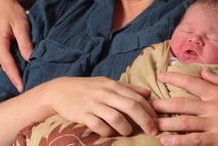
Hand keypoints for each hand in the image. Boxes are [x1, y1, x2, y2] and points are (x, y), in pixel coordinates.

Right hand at [0, 0, 33, 91]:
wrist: (0, 1)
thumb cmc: (11, 11)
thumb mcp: (21, 25)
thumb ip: (25, 42)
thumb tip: (30, 58)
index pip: (6, 66)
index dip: (14, 79)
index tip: (21, 89)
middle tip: (8, 99)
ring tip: (8, 94)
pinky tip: (7, 81)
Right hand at [43, 76, 158, 136]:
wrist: (59, 91)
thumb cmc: (88, 88)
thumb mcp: (107, 84)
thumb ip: (128, 89)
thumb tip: (147, 94)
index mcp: (113, 85)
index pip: (137, 97)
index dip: (150, 110)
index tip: (157, 121)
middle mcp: (105, 93)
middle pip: (131, 106)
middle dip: (145, 120)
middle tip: (153, 131)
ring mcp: (93, 103)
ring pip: (116, 117)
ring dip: (126, 127)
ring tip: (128, 132)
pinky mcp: (82, 114)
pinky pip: (98, 125)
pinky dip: (107, 131)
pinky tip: (110, 133)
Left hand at [152, 70, 217, 145]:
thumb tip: (203, 72)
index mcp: (217, 92)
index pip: (191, 82)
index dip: (173, 78)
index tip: (159, 76)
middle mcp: (213, 106)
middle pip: (181, 103)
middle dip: (162, 103)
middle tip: (145, 104)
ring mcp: (214, 124)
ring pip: (184, 122)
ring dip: (165, 123)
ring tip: (150, 123)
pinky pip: (194, 141)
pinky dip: (178, 141)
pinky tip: (165, 141)